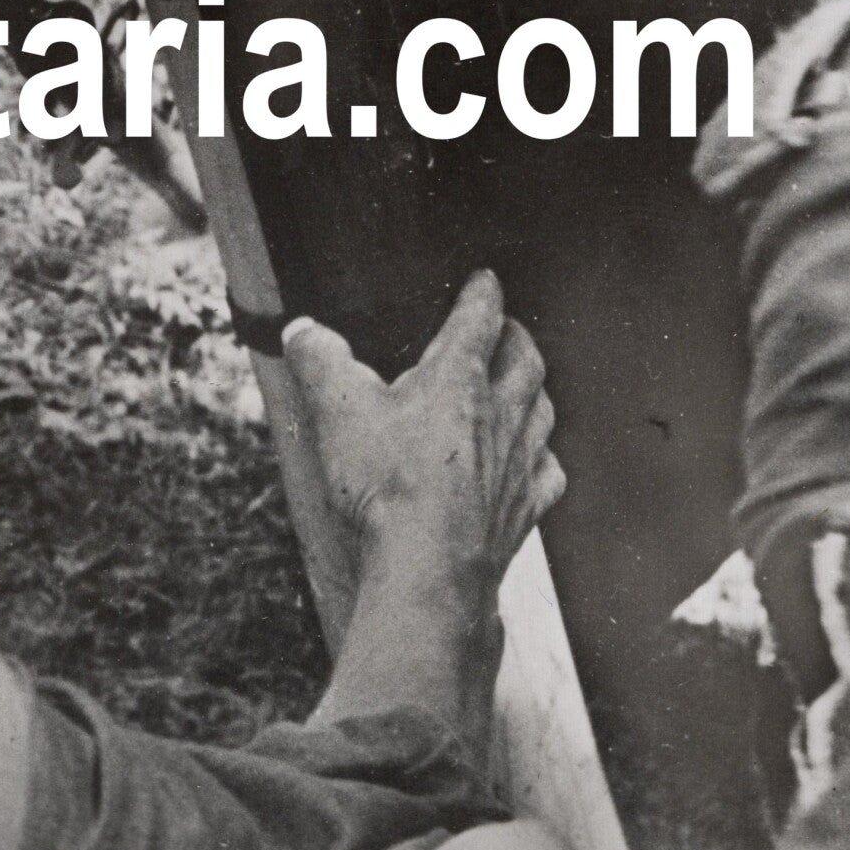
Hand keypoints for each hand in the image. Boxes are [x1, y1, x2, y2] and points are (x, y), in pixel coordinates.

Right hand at [285, 271, 564, 755]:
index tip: (485, 280)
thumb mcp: (336, 411)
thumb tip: (302, 330)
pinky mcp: (524, 510)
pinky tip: (533, 462)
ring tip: (522, 384)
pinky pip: (548, 473)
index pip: (480, 319)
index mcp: (458, 378)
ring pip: (542, 412)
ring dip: (534, 391)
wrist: (429, 569)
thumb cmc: (385, 486)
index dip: (482, 294)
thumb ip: (319, 360)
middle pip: (525, 361)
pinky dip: (543, 458)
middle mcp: (500, 414)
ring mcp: (518, 464)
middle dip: (517, 338)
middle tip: (507, 328)